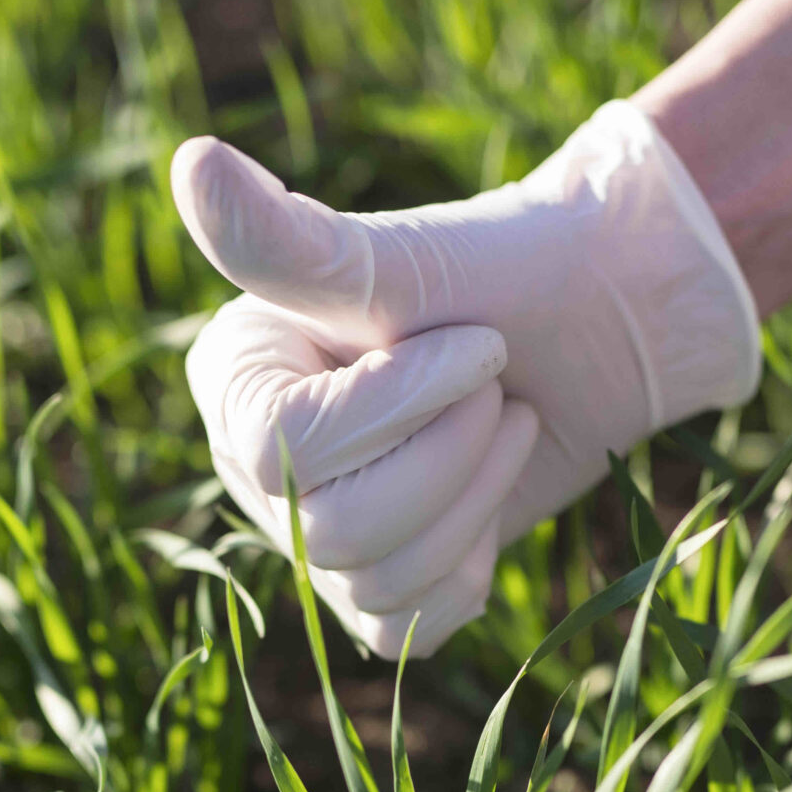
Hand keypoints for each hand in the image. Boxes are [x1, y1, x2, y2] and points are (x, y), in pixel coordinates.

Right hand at [170, 102, 759, 657]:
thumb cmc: (504, 274)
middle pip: (333, 531)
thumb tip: (190, 162)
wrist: (601, 329)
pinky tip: (489, 499)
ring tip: (505, 422)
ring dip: (475, 502)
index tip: (481, 344)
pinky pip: (403, 629)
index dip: (401, 410)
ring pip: (376, 583)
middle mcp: (252, 465)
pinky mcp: (375, 586)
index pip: (289, 447)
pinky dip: (468, 572)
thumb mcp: (402, 258)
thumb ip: (291, 240)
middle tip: (499, 385)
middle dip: (451, 456)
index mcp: (235, 378)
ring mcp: (310, 534)